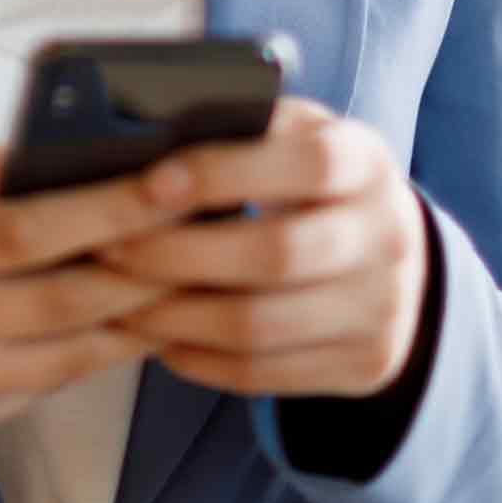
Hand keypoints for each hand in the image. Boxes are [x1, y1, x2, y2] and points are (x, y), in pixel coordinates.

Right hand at [0, 141, 176, 449]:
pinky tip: (121, 321)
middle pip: (61, 300)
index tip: (174, 179)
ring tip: (187, 278)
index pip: (25, 230)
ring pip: (64, 355)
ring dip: (134, 319)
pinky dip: (87, 354)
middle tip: (208, 232)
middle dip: (147, 266)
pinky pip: (36, 388)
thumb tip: (41, 159)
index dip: (108, 209)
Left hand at [93, 97, 429, 399]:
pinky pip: (264, 373)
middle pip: (276, 254)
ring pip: (260, 325)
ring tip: (118, 299)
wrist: (391, 259)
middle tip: (110, 249)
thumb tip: (146, 133)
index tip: (150, 184)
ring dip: (175, 315)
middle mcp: (387, 236)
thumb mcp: (294, 138)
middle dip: (178, 255)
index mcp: (366, 162)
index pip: (307, 163)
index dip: (224, 174)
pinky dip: (199, 359)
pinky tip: (159, 338)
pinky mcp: (363, 365)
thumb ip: (240, 128)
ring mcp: (381, 308)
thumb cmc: (308, 183)